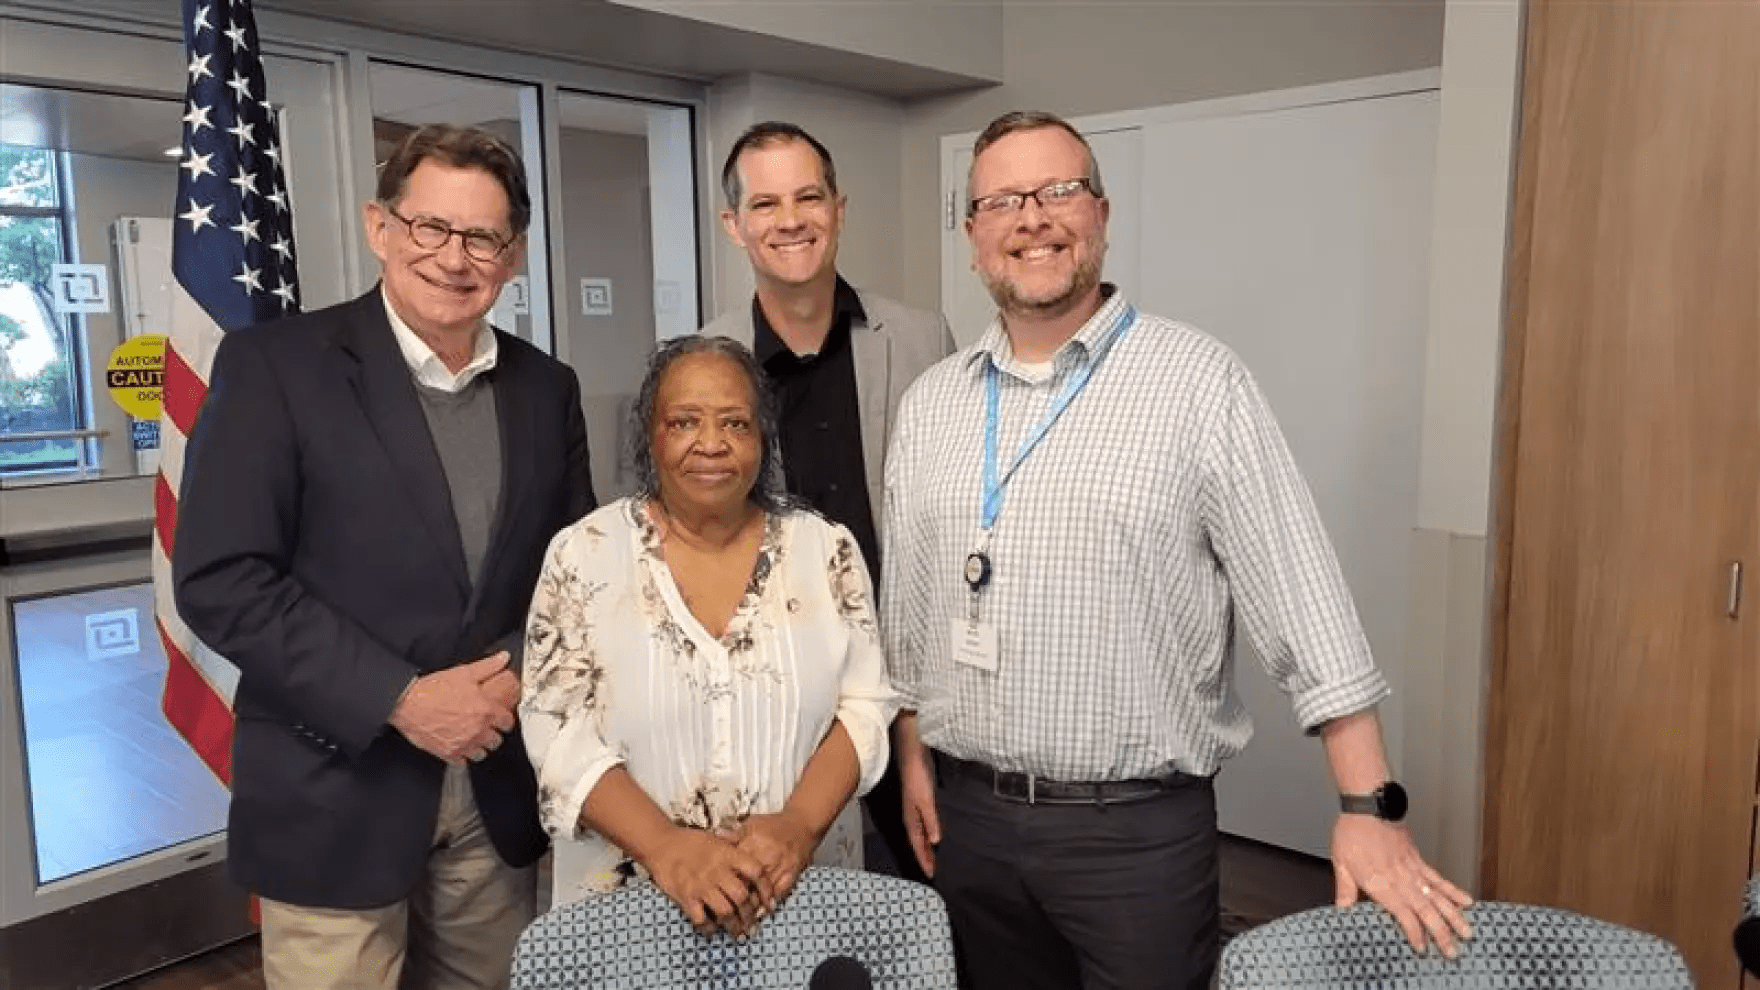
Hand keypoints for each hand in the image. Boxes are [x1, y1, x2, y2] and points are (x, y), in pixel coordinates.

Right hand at [388, 653, 514, 762]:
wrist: (408, 704)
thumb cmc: (433, 690)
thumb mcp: (464, 672)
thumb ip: (488, 666)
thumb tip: (503, 658)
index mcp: (485, 710)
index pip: (507, 722)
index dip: (505, 720)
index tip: (501, 719)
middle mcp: (477, 730)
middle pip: (496, 740)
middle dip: (493, 734)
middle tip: (487, 728)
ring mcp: (463, 744)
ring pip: (482, 754)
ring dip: (480, 747)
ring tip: (474, 739)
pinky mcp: (448, 753)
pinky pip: (463, 761)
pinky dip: (462, 756)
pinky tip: (459, 746)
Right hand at [646, 827, 772, 936]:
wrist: (661, 844)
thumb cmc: (690, 841)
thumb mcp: (717, 838)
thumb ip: (736, 849)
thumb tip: (754, 863)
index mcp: (728, 855)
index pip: (756, 872)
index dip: (766, 889)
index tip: (769, 901)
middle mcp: (717, 871)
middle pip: (742, 897)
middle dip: (750, 914)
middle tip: (752, 923)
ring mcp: (701, 885)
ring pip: (726, 912)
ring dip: (733, 925)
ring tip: (737, 932)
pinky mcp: (686, 897)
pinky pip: (702, 919)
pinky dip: (709, 928)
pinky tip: (712, 929)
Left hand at [725, 810, 816, 908]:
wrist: (802, 824)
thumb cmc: (775, 825)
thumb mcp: (752, 823)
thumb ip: (734, 833)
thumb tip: (716, 836)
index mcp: (753, 843)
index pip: (735, 867)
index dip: (724, 882)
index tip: (716, 893)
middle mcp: (767, 857)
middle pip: (747, 884)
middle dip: (736, 900)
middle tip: (726, 914)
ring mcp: (780, 867)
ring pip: (762, 893)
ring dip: (751, 908)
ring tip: (741, 920)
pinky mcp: (791, 874)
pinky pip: (779, 893)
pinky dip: (769, 904)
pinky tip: (760, 913)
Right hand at [898, 744, 941, 877]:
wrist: (912, 755)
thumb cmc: (918, 777)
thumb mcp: (926, 800)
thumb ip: (930, 820)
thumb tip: (935, 841)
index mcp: (911, 818)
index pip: (918, 844)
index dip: (923, 859)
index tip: (930, 874)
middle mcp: (912, 816)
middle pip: (918, 841)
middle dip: (924, 855)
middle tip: (933, 870)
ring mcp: (915, 808)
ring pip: (921, 833)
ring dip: (926, 845)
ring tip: (934, 856)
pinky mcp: (921, 800)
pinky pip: (924, 822)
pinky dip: (929, 831)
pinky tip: (934, 832)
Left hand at [1331, 814, 1473, 956]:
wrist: (1369, 806)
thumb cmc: (1353, 832)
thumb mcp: (1340, 863)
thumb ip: (1344, 890)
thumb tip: (1342, 911)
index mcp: (1381, 883)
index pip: (1403, 914)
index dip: (1414, 933)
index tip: (1422, 948)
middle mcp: (1401, 879)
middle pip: (1426, 910)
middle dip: (1440, 933)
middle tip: (1452, 951)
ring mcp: (1413, 870)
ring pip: (1438, 897)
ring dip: (1453, 916)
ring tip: (1466, 932)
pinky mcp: (1419, 860)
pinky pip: (1439, 879)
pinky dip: (1453, 892)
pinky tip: (1466, 902)